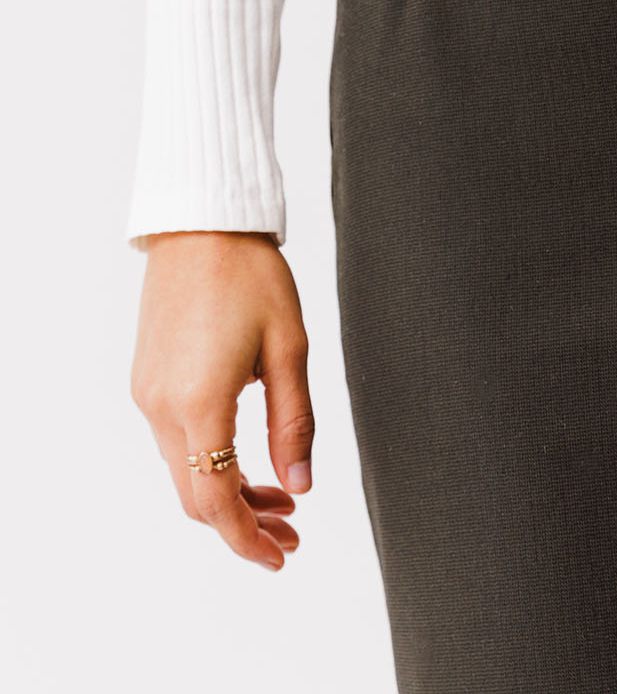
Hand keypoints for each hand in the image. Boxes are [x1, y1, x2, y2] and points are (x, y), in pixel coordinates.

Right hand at [130, 231, 313, 571]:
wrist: (202, 227)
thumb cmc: (252, 278)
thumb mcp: (290, 349)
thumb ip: (295, 422)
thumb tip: (301, 484)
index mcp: (199, 403)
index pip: (216, 501)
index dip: (247, 538)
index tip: (280, 556)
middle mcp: (162, 407)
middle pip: (195, 497)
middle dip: (243, 524)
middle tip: (292, 534)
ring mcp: (148, 395)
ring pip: (184, 472)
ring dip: (229, 494)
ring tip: (283, 500)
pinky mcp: (148, 381)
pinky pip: (176, 443)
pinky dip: (210, 464)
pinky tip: (250, 461)